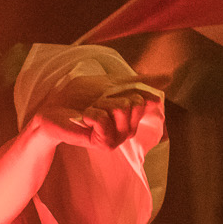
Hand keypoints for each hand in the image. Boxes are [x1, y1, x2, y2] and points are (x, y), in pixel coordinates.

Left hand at [33, 87, 154, 151]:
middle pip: (136, 102)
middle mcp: (128, 131)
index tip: (107, 95)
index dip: (125, 90)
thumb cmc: (79, 97)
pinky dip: (93, 113)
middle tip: (96, 104)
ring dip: (102, 104)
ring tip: (90, 111)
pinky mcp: (104, 144)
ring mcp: (118, 139)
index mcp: (132, 117)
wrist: (54, 108)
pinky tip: (85, 119)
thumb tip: (168, 79)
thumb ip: (138, 83)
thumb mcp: (112, 84)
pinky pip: (106, 119)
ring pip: (123, 108)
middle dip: (113, 96)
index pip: (146, 98)